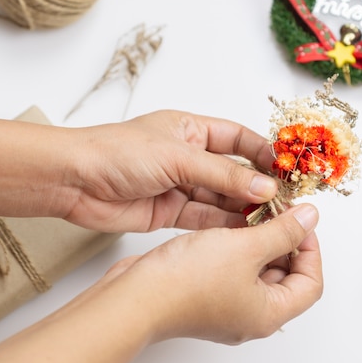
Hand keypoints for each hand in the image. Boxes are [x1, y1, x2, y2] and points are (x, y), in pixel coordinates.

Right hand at [0, 204, 321, 362]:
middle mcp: (250, 314)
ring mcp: (226, 305)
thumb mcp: (245, 247)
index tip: (300, 220)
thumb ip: (282, 231)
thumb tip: (310, 217)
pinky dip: (237, 245)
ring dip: (259, 239)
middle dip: (285, 240)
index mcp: (269, 313)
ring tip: (253, 211)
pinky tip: (229, 223)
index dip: (311, 248)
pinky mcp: (206, 293)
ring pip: (257, 269)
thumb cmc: (185, 282)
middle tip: (278, 211)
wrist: (136, 295)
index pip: (311, 282)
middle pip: (286, 275)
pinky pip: (233, 267)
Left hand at [63, 110, 278, 231]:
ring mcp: (178, 185)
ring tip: (271, 221)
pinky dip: (222, 225)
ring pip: (219, 198)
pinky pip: (203, 217)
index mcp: (189, 130)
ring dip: (242, 209)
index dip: (263, 152)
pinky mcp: (168, 211)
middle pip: (232, 171)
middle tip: (284, 203)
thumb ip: (221, 173)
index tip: (288, 169)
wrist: (74, 181)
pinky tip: (243, 232)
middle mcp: (187, 157)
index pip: (237, 138)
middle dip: (256, 186)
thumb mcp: (176, 156)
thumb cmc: (117, 152)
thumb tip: (263, 186)